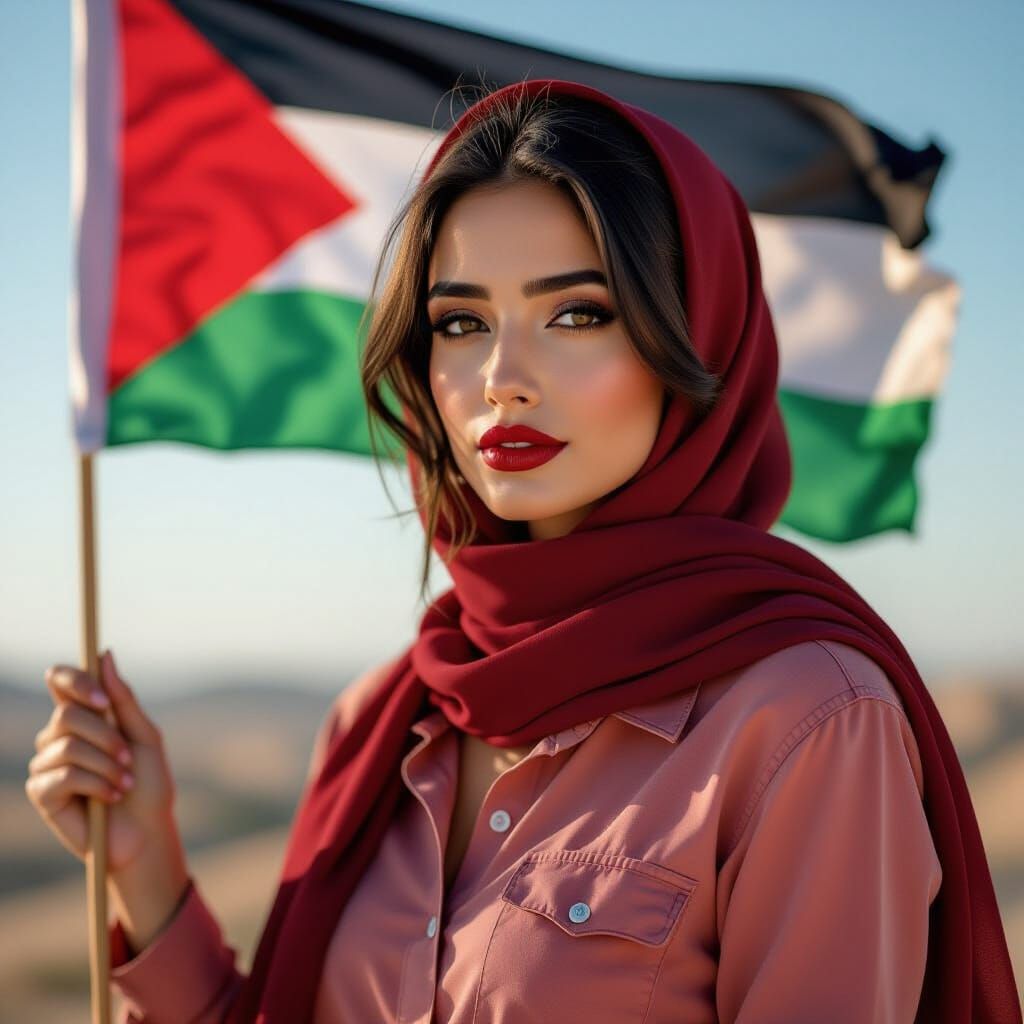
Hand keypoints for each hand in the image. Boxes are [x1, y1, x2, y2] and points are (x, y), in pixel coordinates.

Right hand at [25, 648, 179, 875]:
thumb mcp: (144, 736)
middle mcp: (59, 736)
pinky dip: (96, 784)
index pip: (60, 680)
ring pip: (68, 745)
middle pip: (67, 713)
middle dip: (106, 735)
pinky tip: (110, 797)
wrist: (147, 832)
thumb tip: (104, 655)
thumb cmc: (149, 784)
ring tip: (124, 783)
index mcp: (85, 716)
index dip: (74, 679)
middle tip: (128, 758)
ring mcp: (47, 763)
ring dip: (106, 765)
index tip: (102, 698)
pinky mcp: (42, 792)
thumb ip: (123, 699)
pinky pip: (65, 774)